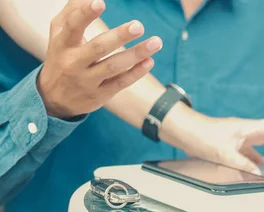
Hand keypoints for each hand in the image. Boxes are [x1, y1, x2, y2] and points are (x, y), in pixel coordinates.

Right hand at [37, 0, 161, 118]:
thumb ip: (72, 12)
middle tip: (139, 25)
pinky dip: (136, 73)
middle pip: (98, 48)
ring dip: (136, 54)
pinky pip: (120, 83)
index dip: (86, 14)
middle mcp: (73, 62)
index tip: (101, 1)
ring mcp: (87, 80)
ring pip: (113, 67)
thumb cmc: (62, 57)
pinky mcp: (100, 95)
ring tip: (156, 42)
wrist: (54, 98)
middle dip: (119, 36)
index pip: (73, 27)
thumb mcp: (59, 35)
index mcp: (63, 44)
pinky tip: (150, 61)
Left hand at [161, 104, 263, 173]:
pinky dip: (261, 156)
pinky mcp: (234, 143)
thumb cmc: (201, 135)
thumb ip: (243, 164)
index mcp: (248, 128)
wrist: (184, 130)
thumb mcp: (223, 153)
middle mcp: (247, 130)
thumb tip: (259, 172)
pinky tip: (262, 164)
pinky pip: (253, 149)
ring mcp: (241, 136)